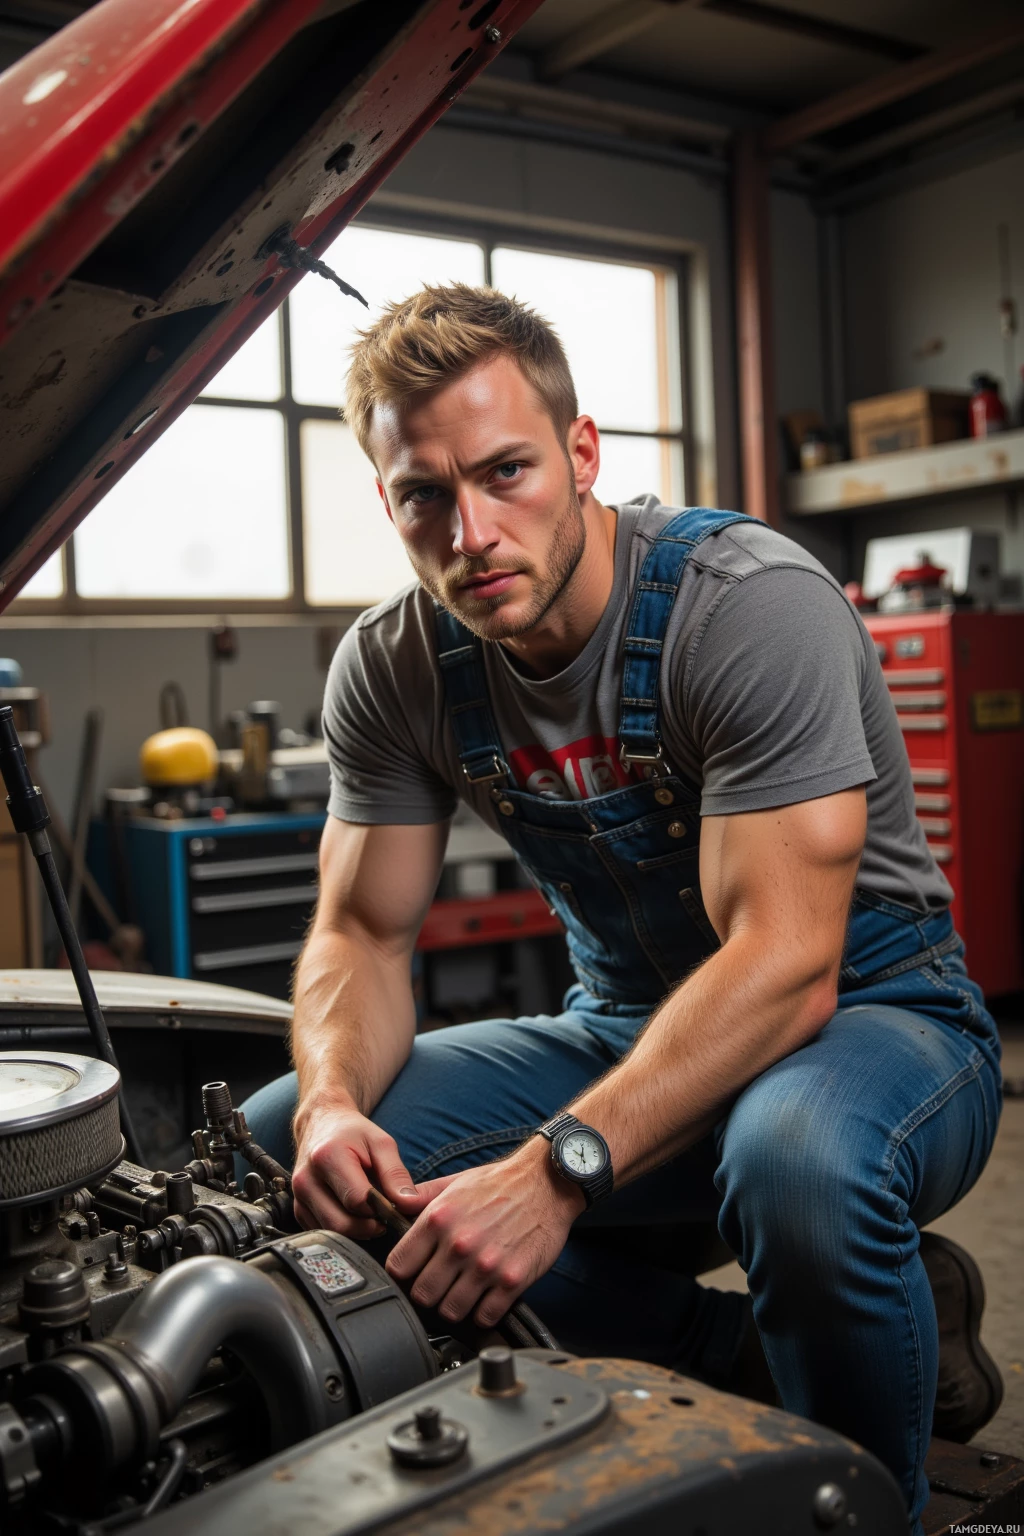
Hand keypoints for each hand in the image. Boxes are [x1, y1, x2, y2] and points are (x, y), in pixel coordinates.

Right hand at [291, 1097, 418, 1237]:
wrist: (321, 1124)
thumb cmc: (354, 1133)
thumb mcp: (381, 1143)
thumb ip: (396, 1174)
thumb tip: (410, 1205)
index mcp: (327, 1157)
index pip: (358, 1201)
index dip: (381, 1209)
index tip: (395, 1206)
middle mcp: (306, 1180)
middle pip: (342, 1224)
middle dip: (369, 1226)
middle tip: (386, 1217)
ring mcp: (298, 1197)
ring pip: (332, 1233)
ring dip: (357, 1231)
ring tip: (371, 1213)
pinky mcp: (298, 1210)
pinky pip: (324, 1232)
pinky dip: (343, 1230)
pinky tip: (354, 1214)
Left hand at [385, 1136, 584, 1327]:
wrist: (547, 1182)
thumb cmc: (500, 1183)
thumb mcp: (455, 1182)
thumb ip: (420, 1197)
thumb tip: (393, 1205)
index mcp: (438, 1218)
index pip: (398, 1265)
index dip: (401, 1274)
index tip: (410, 1274)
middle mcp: (459, 1244)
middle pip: (421, 1295)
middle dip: (426, 1293)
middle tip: (438, 1286)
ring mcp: (486, 1266)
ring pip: (450, 1311)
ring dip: (453, 1307)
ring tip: (461, 1293)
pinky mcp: (512, 1281)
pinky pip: (485, 1316)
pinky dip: (483, 1313)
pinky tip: (485, 1298)